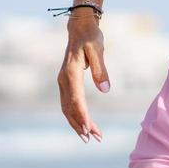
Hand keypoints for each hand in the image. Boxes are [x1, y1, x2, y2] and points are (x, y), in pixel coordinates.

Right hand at [57, 13, 107, 142]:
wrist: (79, 29)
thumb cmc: (90, 38)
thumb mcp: (98, 50)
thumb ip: (101, 69)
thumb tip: (105, 90)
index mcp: (70, 73)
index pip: (75, 98)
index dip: (81, 115)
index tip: (88, 129)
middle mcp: (63, 80)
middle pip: (69, 107)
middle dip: (81, 124)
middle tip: (94, 138)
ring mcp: (63, 82)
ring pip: (67, 108)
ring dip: (77, 123)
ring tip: (91, 137)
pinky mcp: (66, 84)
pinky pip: (69, 103)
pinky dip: (76, 116)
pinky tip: (85, 124)